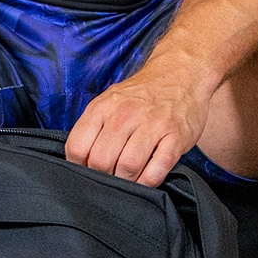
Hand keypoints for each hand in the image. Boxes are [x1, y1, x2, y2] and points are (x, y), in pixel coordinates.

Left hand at [64, 61, 212, 187]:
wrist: (180, 75)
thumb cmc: (140, 96)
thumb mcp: (109, 101)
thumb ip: (93, 127)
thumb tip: (80, 161)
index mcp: (102, 107)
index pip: (77, 148)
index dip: (79, 167)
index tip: (87, 173)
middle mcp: (124, 114)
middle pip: (101, 161)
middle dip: (103, 178)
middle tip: (110, 179)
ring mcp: (152, 124)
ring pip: (128, 167)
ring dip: (126, 182)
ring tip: (128, 181)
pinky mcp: (176, 136)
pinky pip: (157, 169)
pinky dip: (148, 182)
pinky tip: (146, 180)